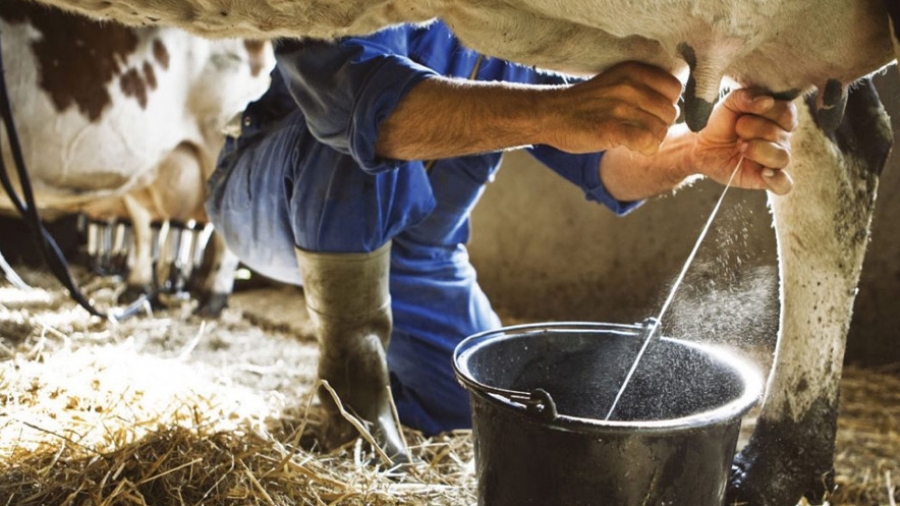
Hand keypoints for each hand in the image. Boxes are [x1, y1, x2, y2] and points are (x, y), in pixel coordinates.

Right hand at [545, 62, 681, 155]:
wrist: (550, 114)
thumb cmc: (585, 103)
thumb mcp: (616, 82)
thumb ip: (643, 87)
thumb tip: (674, 106)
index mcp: (633, 70)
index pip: (674, 89)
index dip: (666, 104)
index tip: (649, 112)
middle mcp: (629, 85)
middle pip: (670, 112)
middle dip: (659, 125)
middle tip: (638, 129)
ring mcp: (620, 107)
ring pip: (660, 130)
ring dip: (651, 140)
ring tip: (632, 138)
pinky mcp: (611, 129)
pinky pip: (648, 142)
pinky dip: (645, 149)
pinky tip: (631, 147)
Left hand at [690, 89, 797, 194]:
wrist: (700, 145)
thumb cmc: (720, 122)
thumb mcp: (729, 103)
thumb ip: (746, 97)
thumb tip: (767, 101)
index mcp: (778, 117)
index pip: (787, 113)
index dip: (767, 113)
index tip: (744, 114)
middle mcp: (781, 138)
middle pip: (780, 135)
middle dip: (753, 131)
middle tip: (737, 133)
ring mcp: (775, 159)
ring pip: (782, 157)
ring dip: (758, 151)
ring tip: (741, 147)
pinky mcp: (765, 179)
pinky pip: (784, 184)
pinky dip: (778, 180)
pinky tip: (763, 173)